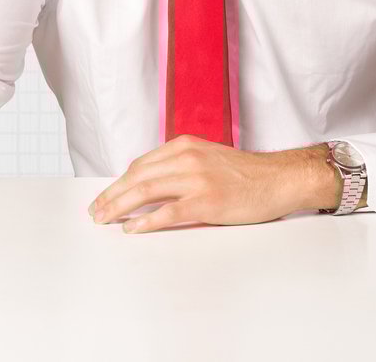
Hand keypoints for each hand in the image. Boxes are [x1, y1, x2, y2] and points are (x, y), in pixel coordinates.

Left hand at [86, 135, 327, 232]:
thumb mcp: (207, 158)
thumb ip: (180, 166)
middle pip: (137, 177)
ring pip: (146, 191)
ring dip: (120, 206)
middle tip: (95, 211)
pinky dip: (146, 221)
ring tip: (105, 219)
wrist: (280, 178)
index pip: (141, 164)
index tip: (105, 196)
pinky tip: (132, 228)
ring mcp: (196, 179)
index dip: (119, 182)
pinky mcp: (207, 201)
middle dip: (111, 195)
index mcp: (183, 146)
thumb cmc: (246, 173)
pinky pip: (168, 212)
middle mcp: (186, 158)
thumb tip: (149, 184)